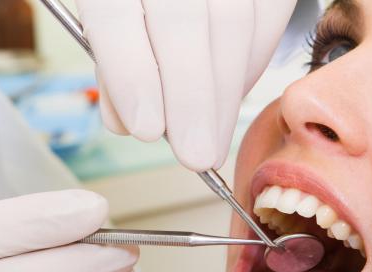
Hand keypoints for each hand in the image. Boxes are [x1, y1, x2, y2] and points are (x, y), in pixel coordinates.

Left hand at [76, 0, 297, 170]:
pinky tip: (231, 98)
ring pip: (234, 23)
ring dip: (224, 97)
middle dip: (191, 100)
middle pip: (184, 21)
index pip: (115, 14)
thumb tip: (130, 124)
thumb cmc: (135, 3)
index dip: (131, 75)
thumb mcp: (105, 20)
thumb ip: (113, 67)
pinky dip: (251, 66)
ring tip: (213, 143)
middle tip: (195, 155)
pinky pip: (266, 16)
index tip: (146, 130)